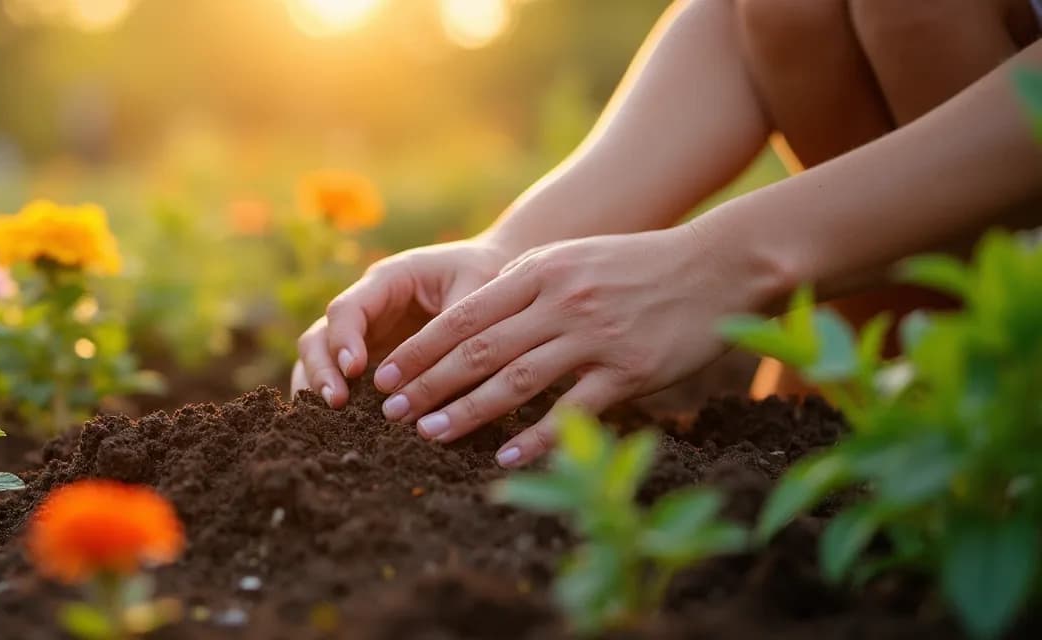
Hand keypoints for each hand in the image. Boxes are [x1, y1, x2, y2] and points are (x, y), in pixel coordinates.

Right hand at [292, 238, 514, 407]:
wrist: (496, 276)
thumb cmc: (486, 275)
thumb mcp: (477, 289)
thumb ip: (457, 328)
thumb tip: (447, 375)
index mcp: (386, 281)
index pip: (347, 309)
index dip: (343, 340)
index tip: (355, 370)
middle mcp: (367, 309)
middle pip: (320, 337)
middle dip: (322, 369)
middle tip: (336, 402)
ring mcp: (366, 337)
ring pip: (322, 361)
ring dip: (323, 388)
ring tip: (336, 417)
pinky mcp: (375, 362)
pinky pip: (345, 382)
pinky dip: (340, 400)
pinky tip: (349, 426)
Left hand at [372, 224, 785, 467]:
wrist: (716, 267)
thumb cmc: (634, 266)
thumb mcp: (570, 260)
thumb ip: (523, 286)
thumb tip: (466, 322)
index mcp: (540, 271)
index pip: (464, 315)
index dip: (420, 348)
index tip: (385, 375)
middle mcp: (561, 301)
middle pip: (479, 349)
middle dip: (428, 383)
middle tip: (391, 411)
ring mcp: (594, 336)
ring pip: (516, 380)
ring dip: (467, 411)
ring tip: (430, 433)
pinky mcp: (628, 370)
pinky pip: (571, 410)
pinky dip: (533, 437)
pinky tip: (502, 457)